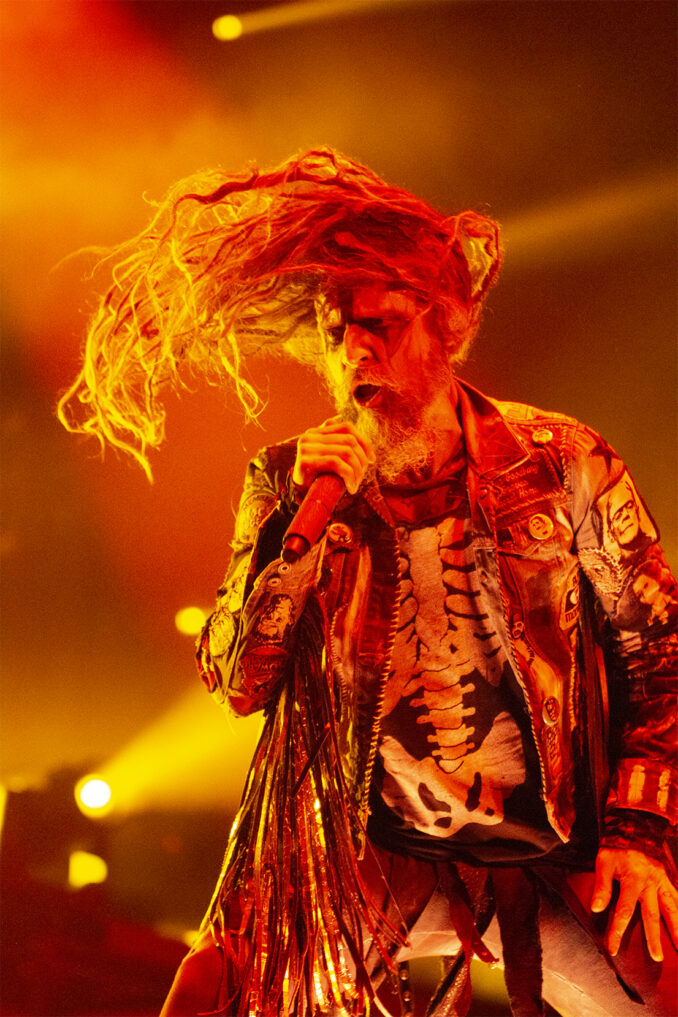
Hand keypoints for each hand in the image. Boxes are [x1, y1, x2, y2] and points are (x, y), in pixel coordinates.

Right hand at [292, 417, 373, 495]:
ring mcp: (306, 447)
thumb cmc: (320, 478)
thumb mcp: (332, 459)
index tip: (372, 459)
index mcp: (317, 432)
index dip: (364, 441)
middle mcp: (310, 436)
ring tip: (356, 484)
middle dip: (362, 460)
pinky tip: (351, 487)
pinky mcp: (304, 461)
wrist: (299, 495)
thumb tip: (368, 451)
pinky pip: (336, 463)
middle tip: (362, 476)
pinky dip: (348, 475)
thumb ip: (343, 448)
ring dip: (357, 470)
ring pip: (345, 451)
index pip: (347, 427)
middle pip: (349, 440)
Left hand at [591, 846, 677, 961]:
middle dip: (653, 938)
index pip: (624, 911)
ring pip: (672, 909)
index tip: (612, 948)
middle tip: (656, 958)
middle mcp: (650, 883)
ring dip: (677, 929)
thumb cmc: (615, 848)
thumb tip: (596, 909)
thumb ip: (602, 886)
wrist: (633, 828)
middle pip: (652, 915)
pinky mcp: (668, 879)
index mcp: (632, 879)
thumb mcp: (603, 862)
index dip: (617, 931)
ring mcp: (662, 881)